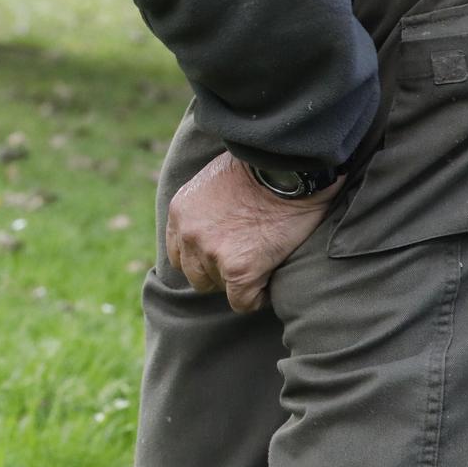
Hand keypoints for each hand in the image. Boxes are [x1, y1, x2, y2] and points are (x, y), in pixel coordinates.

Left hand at [164, 153, 341, 312]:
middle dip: (219, 271)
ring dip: (239, 282)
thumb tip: (214, 224)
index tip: (227, 253)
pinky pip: (243, 301)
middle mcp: (189, 235)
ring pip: (218, 287)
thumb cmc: (262, 166)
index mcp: (180, 212)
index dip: (203, 257)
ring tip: (261, 267)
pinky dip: (258, 297)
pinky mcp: (239, 268)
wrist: (287, 165)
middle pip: (196, 274)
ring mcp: (211, 253)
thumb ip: (204, 206)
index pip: (180, 253)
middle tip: (248, 260)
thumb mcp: (215, 179)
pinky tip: (271, 283)